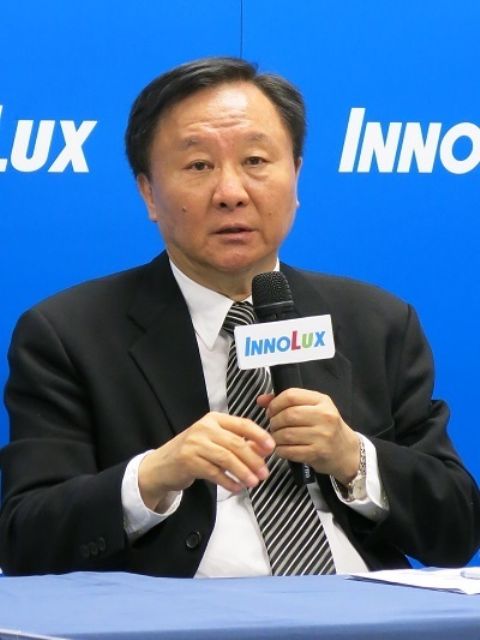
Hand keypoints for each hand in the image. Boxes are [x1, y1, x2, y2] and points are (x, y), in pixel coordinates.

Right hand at [138, 412, 274, 510]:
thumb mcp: (215, 441)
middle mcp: (204, 428)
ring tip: (254, 482)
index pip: (242, 424)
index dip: (259, 435)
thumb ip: (238, 443)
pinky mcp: (188, 460)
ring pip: (226, 458)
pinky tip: (237, 488)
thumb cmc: (194, 451)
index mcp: (214, 419)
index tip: (271, 447)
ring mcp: (194, 443)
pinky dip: (228, 482)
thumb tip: (264, 451)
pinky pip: (214, 473)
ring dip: (243, 472)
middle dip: (253, 459)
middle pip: (236, 443)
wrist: (163, 465)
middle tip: (265, 473)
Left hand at [258, 388, 359, 484]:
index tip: (271, 410)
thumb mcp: (313, 409)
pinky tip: (282, 448)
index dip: (275, 403)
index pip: (291, 395)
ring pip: (286, 434)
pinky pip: (290, 451)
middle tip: (273, 425)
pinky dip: (281, 450)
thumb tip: (261, 399)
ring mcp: (322, 435)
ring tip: (277, 437)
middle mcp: (324, 416)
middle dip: (274, 421)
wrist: (346, 451)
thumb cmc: (326, 428)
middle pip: (288, 415)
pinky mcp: (318, 453)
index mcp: (322, 401)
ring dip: (275, 436)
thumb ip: (288, 402)